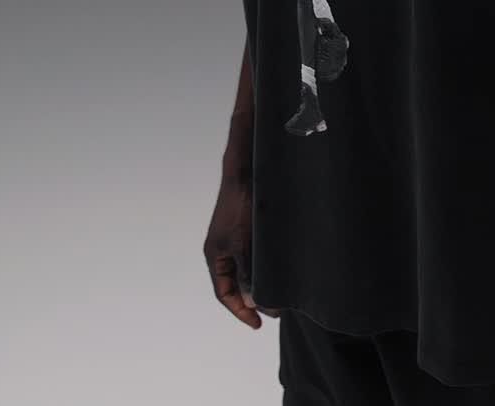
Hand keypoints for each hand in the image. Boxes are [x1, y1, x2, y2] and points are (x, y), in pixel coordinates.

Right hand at [203, 176, 281, 328]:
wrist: (245, 171)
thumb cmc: (239, 205)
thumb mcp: (243, 244)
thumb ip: (247, 273)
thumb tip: (256, 301)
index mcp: (215, 256)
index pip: (225, 293)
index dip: (240, 311)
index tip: (257, 324)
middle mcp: (222, 249)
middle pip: (235, 284)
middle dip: (252, 299)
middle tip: (274, 311)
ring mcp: (234, 238)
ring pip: (247, 269)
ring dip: (260, 282)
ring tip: (279, 293)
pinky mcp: (247, 228)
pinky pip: (254, 255)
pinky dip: (265, 265)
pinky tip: (280, 268)